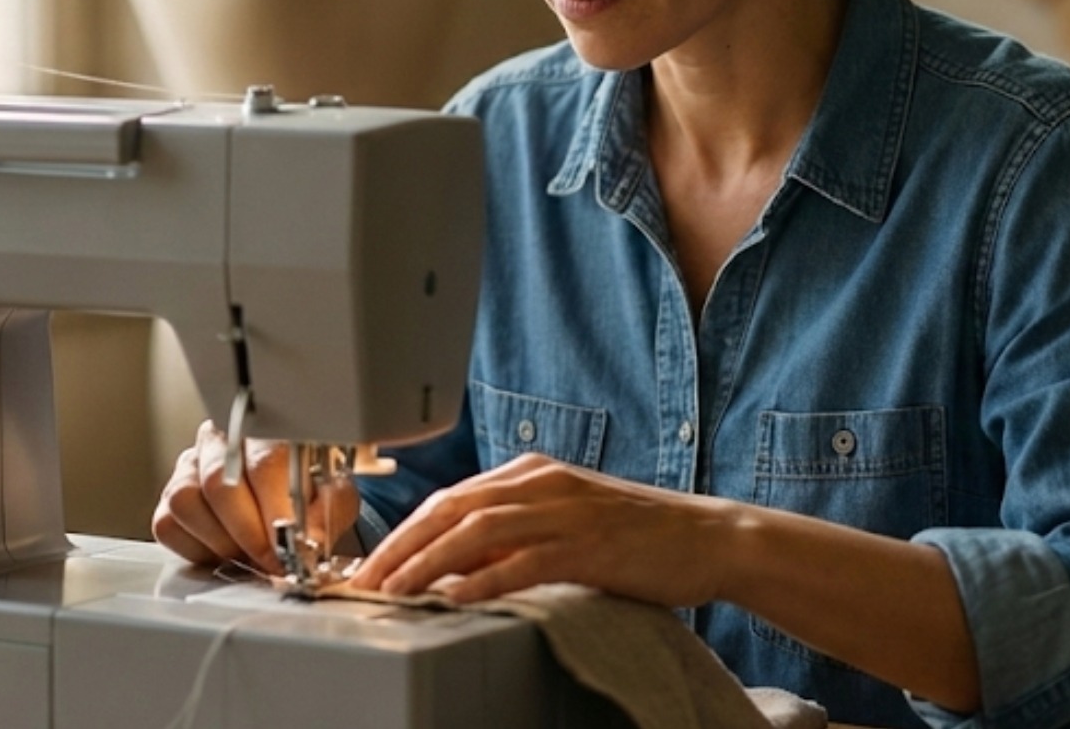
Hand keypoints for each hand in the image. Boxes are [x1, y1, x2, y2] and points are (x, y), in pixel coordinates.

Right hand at [150, 421, 360, 572]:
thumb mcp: (333, 496)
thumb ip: (324, 516)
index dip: (276, 513)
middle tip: (271, 561)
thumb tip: (305, 544)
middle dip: (250, 535)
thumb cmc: (310, 488)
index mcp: (268, 429)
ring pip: (185, 502)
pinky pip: (167, 524)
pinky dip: (197, 548)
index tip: (288, 550)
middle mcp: (222, 438)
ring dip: (221, 541)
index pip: (265, 464)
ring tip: (249, 551)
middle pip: (219, 483)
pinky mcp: (170, 494)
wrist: (288, 487)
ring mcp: (190, 463)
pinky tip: (224, 548)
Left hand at [347, 454, 742, 606]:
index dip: (403, 531)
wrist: (707, 537)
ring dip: (426, 562)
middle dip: (399, 546)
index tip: (371, 565)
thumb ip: (513, 534)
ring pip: (475, 531)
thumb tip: (454, 566)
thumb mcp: (565, 521)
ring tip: (392, 592)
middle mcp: (542, 483)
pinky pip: (522, 561)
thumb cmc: (637, 536)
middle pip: (450, 508)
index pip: (450, 497)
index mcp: (532, 472)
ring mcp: (565, 511)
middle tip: (362, 582)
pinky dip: (481, 580)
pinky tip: (453, 598)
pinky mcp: (588, 545)